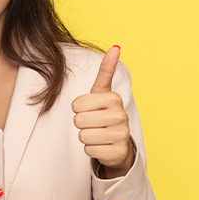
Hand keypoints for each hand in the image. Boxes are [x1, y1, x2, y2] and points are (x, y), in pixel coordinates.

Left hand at [72, 45, 133, 178]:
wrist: (118, 142)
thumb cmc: (104, 114)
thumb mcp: (103, 92)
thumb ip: (106, 70)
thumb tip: (116, 46)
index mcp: (114, 98)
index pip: (76, 105)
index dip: (78, 109)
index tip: (91, 109)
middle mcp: (121, 116)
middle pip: (78, 121)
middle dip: (82, 123)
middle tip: (94, 123)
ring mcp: (121, 135)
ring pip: (83, 136)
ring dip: (86, 137)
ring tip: (98, 134)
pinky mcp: (118, 153)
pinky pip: (89, 150)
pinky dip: (92, 150)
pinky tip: (102, 145)